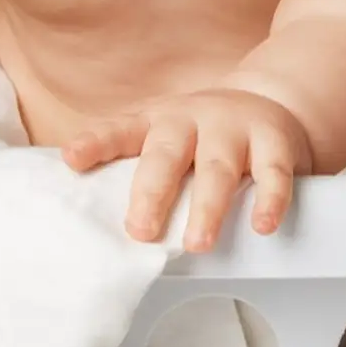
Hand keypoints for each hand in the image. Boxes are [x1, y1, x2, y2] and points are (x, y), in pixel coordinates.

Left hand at [61, 88, 313, 251]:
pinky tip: (262, 225)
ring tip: (197, 244)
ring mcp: (233, 128)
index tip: (72, 160)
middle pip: (167, 154)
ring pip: (217, 167)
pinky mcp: (273, 142)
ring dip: (207, 207)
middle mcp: (192, 119)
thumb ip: (135, 167)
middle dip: (152, 192)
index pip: (120, 131)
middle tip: (140, 231)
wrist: (269, 102)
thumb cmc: (202, 134)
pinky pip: (272, 172)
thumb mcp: (165, 138)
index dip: (95, 144)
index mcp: (157, 121)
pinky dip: (269, 199)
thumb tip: (90, 213)